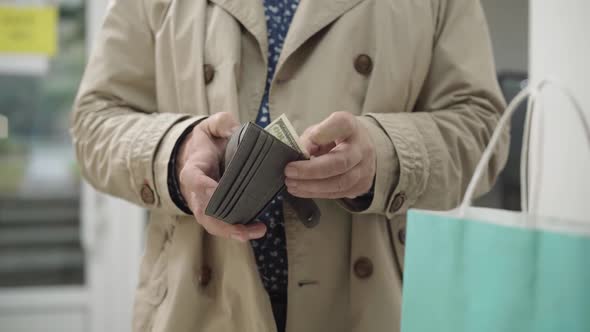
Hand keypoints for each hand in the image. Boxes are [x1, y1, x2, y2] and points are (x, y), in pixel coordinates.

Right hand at [177, 112, 266, 241]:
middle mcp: (196, 192)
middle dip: (223, 223)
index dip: (205, 189)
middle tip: (245, 228)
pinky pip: (224, 225)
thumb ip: (222, 123)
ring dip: (234, 231)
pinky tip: (257, 229)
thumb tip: (236, 131)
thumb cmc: (208, 141)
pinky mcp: (216, 212)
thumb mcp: (212, 125)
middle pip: (204, 213)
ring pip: (213, 224)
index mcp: (193, 169)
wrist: (200, 155)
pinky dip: (239, 230)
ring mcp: (204, 205)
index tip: (219, 192)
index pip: (195, 180)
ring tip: (258, 230)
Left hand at [284, 112, 375, 198]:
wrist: (360, 147)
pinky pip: (338, 193)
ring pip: (340, 183)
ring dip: (312, 187)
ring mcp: (365, 169)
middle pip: (340, 162)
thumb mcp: (319, 130)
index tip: (304, 143)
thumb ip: (309, 140)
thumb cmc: (335, 137)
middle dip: (311, 170)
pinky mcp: (362, 186)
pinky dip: (316, 193)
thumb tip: (296, 156)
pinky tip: (301, 190)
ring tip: (292, 184)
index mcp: (350, 126)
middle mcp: (362, 147)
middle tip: (289, 172)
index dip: (323, 133)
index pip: (341, 125)